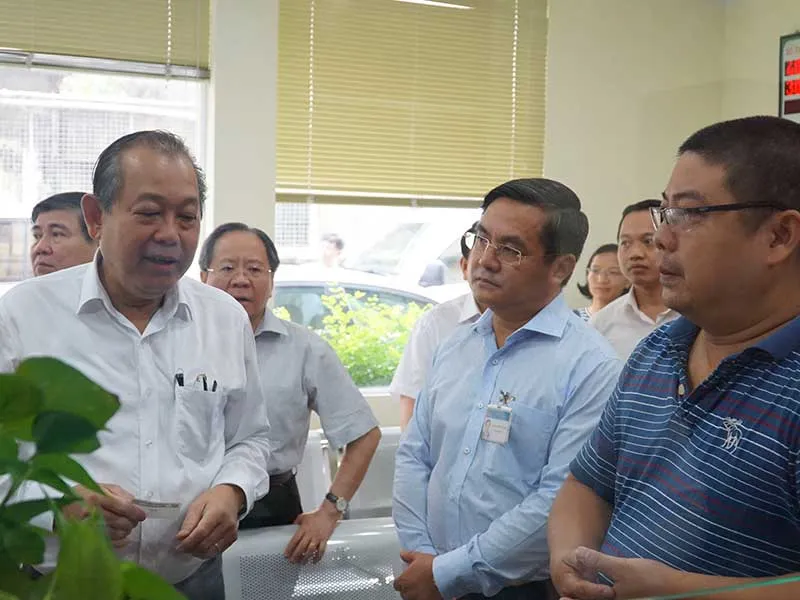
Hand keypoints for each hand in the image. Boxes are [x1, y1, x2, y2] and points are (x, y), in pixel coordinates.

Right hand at [63, 484, 145, 547]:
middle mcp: (91, 513)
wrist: (56, 508)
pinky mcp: (84, 539)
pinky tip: (123, 539)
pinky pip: (107, 544)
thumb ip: (118, 492)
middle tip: (134, 522)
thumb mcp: (99, 487)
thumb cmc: (81, 495)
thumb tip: (133, 502)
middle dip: (131, 522)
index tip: (142, 515)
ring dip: (125, 532)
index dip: (134, 512)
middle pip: (119, 521)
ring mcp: (86, 528)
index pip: (121, 507)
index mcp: (95, 497)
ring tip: (127, 528)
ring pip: (115, 533)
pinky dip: (119, 542)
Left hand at [176, 484, 243, 557]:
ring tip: (191, 547)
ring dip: (198, 552)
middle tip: (183, 547)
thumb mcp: (197, 505)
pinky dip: (207, 552)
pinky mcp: (233, 538)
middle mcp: (226, 524)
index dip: (188, 543)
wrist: (230, 496)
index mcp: (217, 513)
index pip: (201, 533)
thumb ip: (189, 522)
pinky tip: (201, 546)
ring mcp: (231, 532)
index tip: (179, 546)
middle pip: (205, 544)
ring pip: (211, 551)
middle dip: (191, 549)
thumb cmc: (213, 499)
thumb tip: (181, 537)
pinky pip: (217, 551)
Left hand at [284, 503, 339, 563]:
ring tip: (302, 563)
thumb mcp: (304, 515)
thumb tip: (293, 524)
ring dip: (305, 558)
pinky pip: (321, 550)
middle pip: (301, 547)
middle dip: (296, 555)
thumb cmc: (317, 514)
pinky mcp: (324, 540)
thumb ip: (298, 520)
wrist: (328, 512)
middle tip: (292, 561)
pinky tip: (315, 561)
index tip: (286, 554)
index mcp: (304, 529)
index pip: (295, 540)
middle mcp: (310, 534)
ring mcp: (317, 538)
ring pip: (310, 550)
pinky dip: (318, 557)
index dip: (290, 548)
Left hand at [393, 551, 442, 599]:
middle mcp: (407, 592)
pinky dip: (423, 597)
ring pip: (411, 598)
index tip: (407, 578)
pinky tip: (428, 592)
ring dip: (415, 593)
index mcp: (403, 580)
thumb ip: (408, 556)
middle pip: (403, 592)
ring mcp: (416, 599)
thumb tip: (402, 554)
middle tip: (416, 581)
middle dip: (408, 588)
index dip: (402, 581)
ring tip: (423, 587)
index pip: (396, 584)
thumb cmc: (431, 566)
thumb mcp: (418, 557)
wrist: (444, 575)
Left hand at [556, 546, 671, 599]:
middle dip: (584, 598)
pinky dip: (605, 596)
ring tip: (582, 592)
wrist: (680, 591)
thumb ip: (599, 562)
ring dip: (594, 597)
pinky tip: (607, 589)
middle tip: (567, 596)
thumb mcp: (622, 568)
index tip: (561, 598)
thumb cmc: (651, 580)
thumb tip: (577, 553)